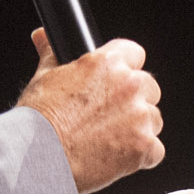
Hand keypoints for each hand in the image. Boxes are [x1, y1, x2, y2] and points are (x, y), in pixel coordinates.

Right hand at [16, 28, 163, 193]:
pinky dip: (140, 155)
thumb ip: (52, 54)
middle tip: (109, 116)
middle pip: (149, 87)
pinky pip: (155, 150)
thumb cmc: (39, 120)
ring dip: (139, 128)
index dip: (125, 68)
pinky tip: (116, 157)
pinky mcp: (144, 146)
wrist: (39, 157)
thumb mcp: (44, 78)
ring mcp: (139, 117)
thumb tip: (42, 36)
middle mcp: (129, 86)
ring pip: (154, 119)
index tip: (115, 81)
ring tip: (109, 139)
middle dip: (134, 100)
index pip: (134, 53)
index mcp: (107, 63)